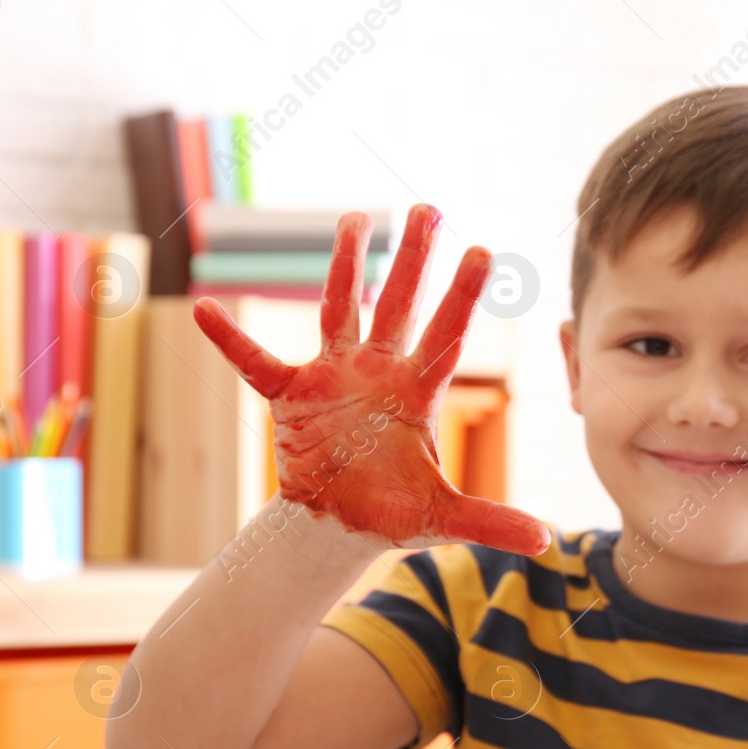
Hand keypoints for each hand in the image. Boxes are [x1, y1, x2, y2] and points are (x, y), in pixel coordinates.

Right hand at [192, 204, 550, 555]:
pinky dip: (229, 340)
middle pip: (399, 304)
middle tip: (428, 207)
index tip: (483, 250)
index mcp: (417, 393)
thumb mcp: (442, 518)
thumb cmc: (393, 512)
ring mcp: (334, 376)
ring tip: (354, 218)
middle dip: (413, 258)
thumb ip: (491, 522)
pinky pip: (255, 362)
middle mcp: (379, 372)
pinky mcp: (291, 395)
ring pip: (339, 308)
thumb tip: (545, 541)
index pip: (446, 335)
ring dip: (342, 265)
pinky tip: (203, 310)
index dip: (462, 295)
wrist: (338, 524)